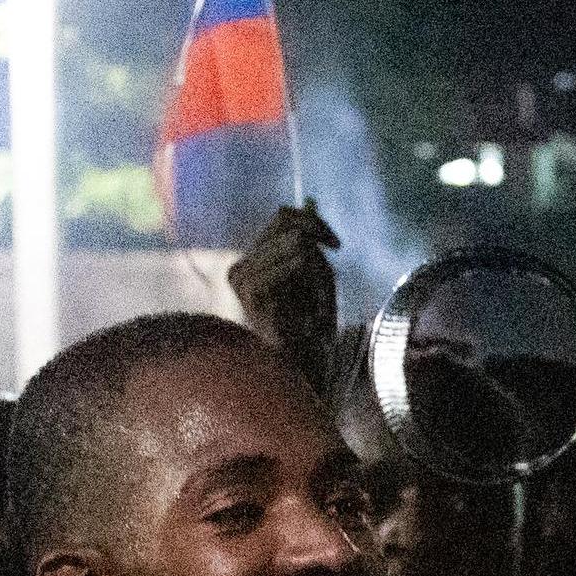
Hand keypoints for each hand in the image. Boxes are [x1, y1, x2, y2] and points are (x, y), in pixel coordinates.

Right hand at [226, 204, 341, 388]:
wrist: (302, 375)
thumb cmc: (311, 334)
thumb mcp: (315, 277)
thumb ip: (310, 239)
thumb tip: (310, 200)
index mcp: (251, 263)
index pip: (283, 216)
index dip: (315, 222)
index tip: (336, 247)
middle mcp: (239, 267)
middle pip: (290, 225)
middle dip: (319, 254)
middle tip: (326, 292)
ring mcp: (242, 278)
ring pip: (299, 243)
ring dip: (320, 277)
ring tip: (317, 312)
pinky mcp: (253, 290)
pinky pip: (300, 261)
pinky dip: (317, 285)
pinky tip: (312, 316)